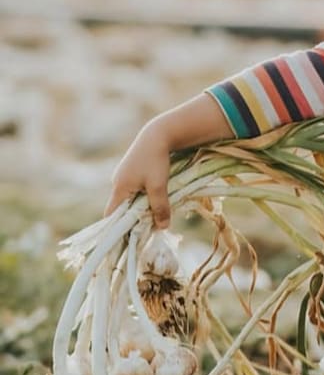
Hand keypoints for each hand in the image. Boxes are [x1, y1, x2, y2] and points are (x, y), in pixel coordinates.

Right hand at [103, 94, 233, 228]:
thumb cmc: (156, 160)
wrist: (158, 134)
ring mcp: (124, 176)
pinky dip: (142, 197)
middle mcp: (117, 183)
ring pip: (129, 198)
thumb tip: (162, 227)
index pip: (111, 216)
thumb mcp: (159, 186)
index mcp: (119, 189)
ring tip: (153, 215)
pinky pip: (134, 189)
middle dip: (132, 220)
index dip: (116, 229)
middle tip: (145, 229)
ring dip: (139, 207)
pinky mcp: (133, 171)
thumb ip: (160, 207)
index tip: (126, 240)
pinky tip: (155, 198)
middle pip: (121, 208)